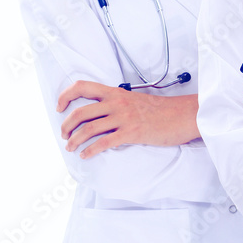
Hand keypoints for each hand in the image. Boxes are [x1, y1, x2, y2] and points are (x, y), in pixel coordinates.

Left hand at [58, 81, 199, 158]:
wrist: (182, 115)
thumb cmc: (160, 110)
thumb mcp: (135, 100)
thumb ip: (117, 104)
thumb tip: (101, 115)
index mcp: (116, 92)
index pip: (82, 87)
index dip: (66, 96)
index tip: (60, 107)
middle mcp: (116, 103)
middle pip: (81, 112)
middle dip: (66, 126)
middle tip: (65, 135)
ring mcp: (124, 118)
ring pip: (89, 129)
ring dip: (75, 140)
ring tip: (71, 147)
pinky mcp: (131, 133)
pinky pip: (104, 143)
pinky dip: (91, 150)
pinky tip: (86, 155)